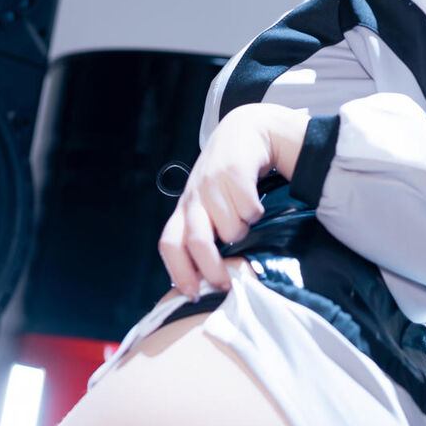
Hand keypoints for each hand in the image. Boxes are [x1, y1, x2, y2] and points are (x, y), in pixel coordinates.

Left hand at [159, 102, 308, 298]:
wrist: (247, 130)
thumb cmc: (228, 178)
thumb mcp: (211, 204)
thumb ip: (207, 234)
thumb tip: (209, 279)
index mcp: (184, 209)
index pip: (169, 244)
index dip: (178, 271)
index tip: (192, 294)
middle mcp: (194, 197)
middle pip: (196, 241)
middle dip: (211, 268)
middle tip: (227, 282)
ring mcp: (212, 183)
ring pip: (230, 228)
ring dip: (243, 229)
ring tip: (245, 217)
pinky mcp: (232, 170)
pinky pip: (248, 209)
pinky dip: (255, 211)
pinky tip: (254, 201)